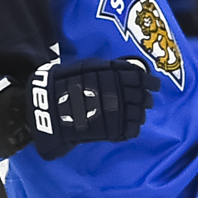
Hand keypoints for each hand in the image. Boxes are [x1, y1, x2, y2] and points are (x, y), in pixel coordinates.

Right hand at [26, 57, 157, 160]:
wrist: (44, 107)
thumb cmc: (62, 83)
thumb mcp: (86, 67)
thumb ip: (109, 68)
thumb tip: (132, 69)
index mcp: (111, 74)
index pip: (140, 77)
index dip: (149, 81)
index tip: (153, 84)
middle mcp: (116, 92)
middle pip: (142, 96)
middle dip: (145, 99)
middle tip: (146, 101)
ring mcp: (114, 112)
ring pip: (138, 114)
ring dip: (139, 114)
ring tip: (136, 114)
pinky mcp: (110, 130)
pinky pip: (130, 131)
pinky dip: (132, 129)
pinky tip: (130, 128)